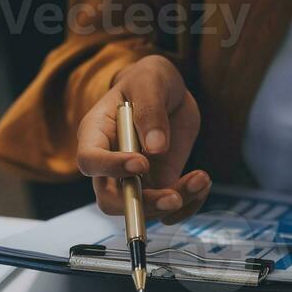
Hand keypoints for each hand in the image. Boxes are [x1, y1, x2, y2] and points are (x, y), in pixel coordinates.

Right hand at [77, 55, 210, 223]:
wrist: (170, 94)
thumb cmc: (150, 81)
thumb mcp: (150, 81)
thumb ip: (150, 109)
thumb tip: (155, 147)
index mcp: (96, 134)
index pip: (90, 160)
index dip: (111, 168)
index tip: (141, 163)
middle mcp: (110, 164)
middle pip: (110, 200)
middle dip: (142, 204)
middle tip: (173, 197)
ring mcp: (134, 180)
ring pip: (142, 209)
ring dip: (173, 205)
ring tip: (200, 179)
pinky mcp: (158, 186)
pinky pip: (168, 210)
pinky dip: (189, 204)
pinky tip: (201, 182)